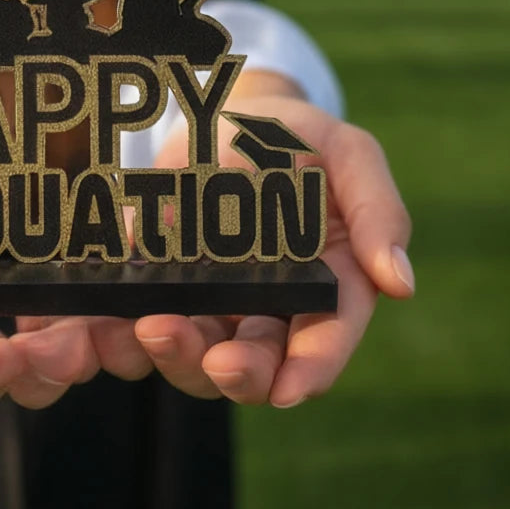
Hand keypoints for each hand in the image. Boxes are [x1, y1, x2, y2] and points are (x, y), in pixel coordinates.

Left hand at [131, 94, 412, 406]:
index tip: (288, 392)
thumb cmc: (298, 137)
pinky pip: (143, 323)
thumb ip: (377, 212)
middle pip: (259, 362)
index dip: (312, 370)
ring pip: (198, 355)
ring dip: (178, 354)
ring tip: (154, 327)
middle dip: (238, 372)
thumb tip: (400, 284)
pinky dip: (124, 330)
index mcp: (328, 283)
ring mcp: (214, 303)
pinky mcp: (164, 290)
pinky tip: (109, 317)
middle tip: (214, 361)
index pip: (327, 338)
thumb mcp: (347, 155)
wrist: (224, 117)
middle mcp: (271, 307)